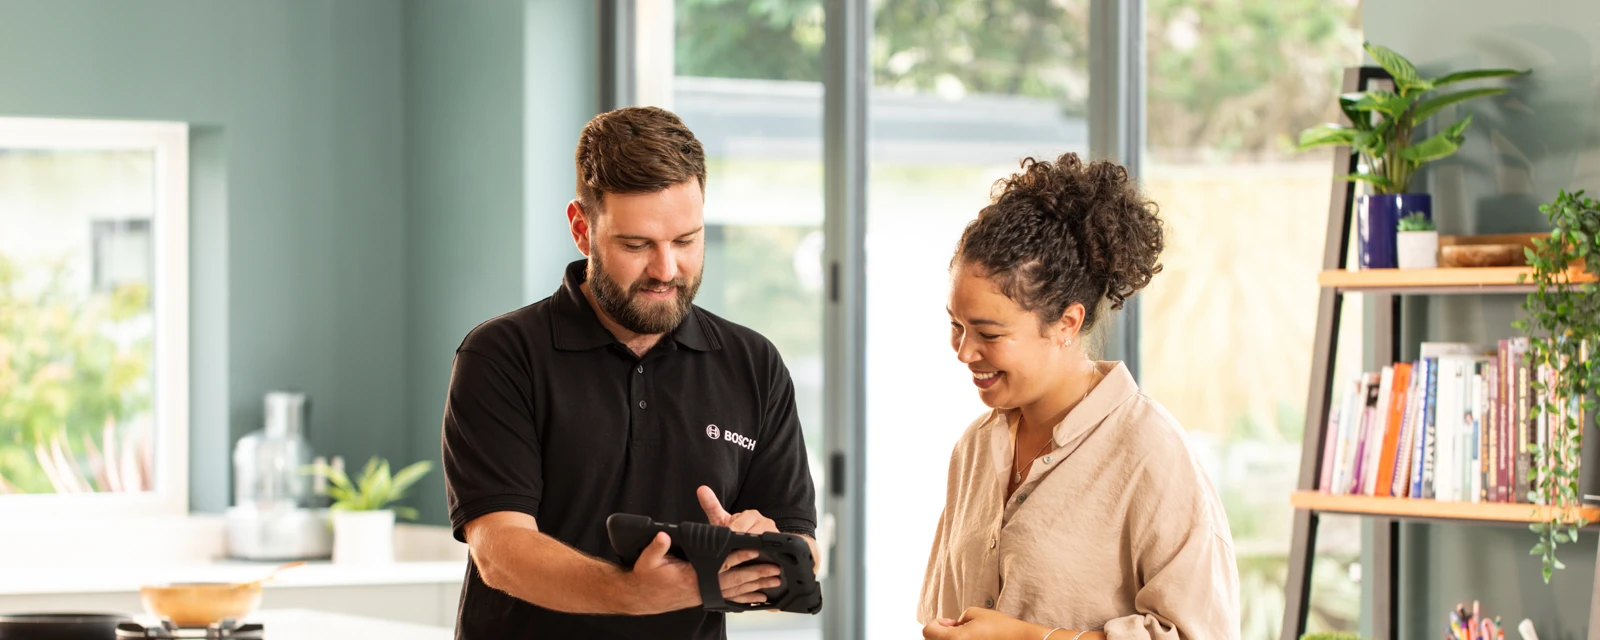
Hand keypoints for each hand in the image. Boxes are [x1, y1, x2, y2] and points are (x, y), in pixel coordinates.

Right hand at [624, 531, 782, 613]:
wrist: (643, 597)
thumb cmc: (647, 578)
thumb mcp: (647, 560)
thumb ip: (657, 547)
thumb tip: (663, 536)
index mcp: (693, 576)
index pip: (721, 563)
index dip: (738, 556)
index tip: (754, 549)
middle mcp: (703, 587)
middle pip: (735, 579)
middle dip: (756, 573)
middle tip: (775, 569)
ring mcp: (706, 594)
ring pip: (737, 590)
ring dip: (756, 585)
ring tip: (774, 581)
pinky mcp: (706, 597)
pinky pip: (730, 599)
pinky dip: (746, 598)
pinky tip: (759, 598)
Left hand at [700, 486, 823, 573]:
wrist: (757, 542)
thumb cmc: (737, 531)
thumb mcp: (723, 520)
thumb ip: (712, 506)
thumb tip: (701, 489)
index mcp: (751, 515)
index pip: (740, 525)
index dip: (732, 534)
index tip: (727, 540)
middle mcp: (765, 522)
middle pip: (753, 536)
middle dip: (741, 546)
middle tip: (732, 556)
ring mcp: (774, 535)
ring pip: (764, 546)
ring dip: (754, 555)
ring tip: (744, 563)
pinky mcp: (781, 547)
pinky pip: (776, 553)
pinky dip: (768, 561)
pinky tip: (760, 567)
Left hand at [923, 607, 1050, 639]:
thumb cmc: (1000, 627)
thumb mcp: (975, 613)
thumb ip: (956, 619)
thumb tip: (949, 627)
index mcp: (954, 639)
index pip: (927, 632)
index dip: (936, 623)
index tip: (950, 622)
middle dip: (940, 633)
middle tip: (957, 627)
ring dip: (949, 639)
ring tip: (966, 635)